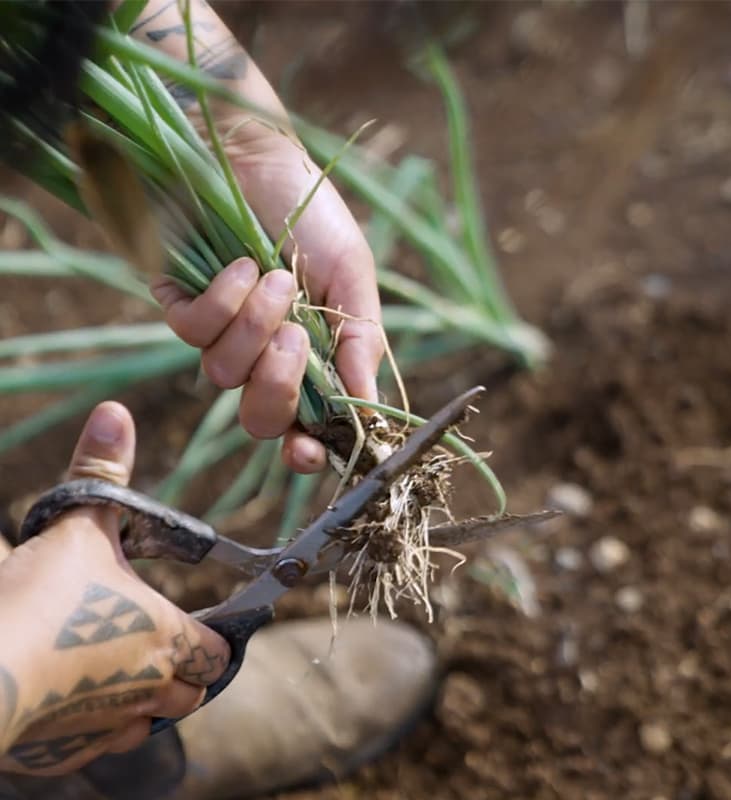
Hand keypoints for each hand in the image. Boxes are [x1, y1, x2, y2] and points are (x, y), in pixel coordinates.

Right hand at [0, 403, 229, 775]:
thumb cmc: (39, 599)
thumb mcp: (76, 528)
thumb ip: (100, 474)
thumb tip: (114, 414)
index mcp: (171, 639)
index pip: (220, 652)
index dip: (217, 638)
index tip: (207, 626)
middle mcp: (150, 691)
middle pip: (192, 692)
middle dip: (182, 672)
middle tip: (155, 643)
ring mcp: (107, 729)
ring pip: (146, 724)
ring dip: (141, 700)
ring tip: (113, 669)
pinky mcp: (65, 754)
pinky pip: (96, 746)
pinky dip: (92, 726)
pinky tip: (70, 698)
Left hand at [142, 1, 382, 474]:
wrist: (259, 155)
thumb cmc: (314, 215)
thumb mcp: (352, 276)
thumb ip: (362, 342)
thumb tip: (370, 410)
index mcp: (312, 360)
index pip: (306, 429)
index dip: (306, 452)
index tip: (311, 452)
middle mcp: (264, 358)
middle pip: (259, 420)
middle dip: (277, 386)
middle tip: (295, 337)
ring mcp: (220, 336)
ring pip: (223, 375)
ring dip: (254, 325)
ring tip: (275, 275)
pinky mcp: (180, 304)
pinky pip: (192, 331)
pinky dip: (222, 299)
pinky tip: (239, 264)